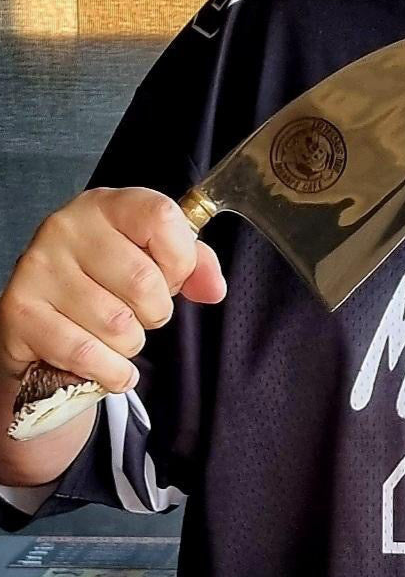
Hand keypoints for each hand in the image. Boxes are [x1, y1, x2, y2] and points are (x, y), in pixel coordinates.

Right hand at [0, 187, 225, 393]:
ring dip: (131, 344)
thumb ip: (194, 265)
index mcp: (107, 205)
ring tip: (116, 333)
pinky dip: (110, 371)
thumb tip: (213, 287)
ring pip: (118, 325)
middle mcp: (67, 227)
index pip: (161, 218)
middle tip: (140, 312)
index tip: (172, 275)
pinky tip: (109, 366)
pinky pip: (86, 354)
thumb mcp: (155, 258)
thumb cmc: (107, 281)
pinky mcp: (20, 312)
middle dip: (156, 312)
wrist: (45, 317)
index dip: (180, 259)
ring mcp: (39, 268)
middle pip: (144, 281)